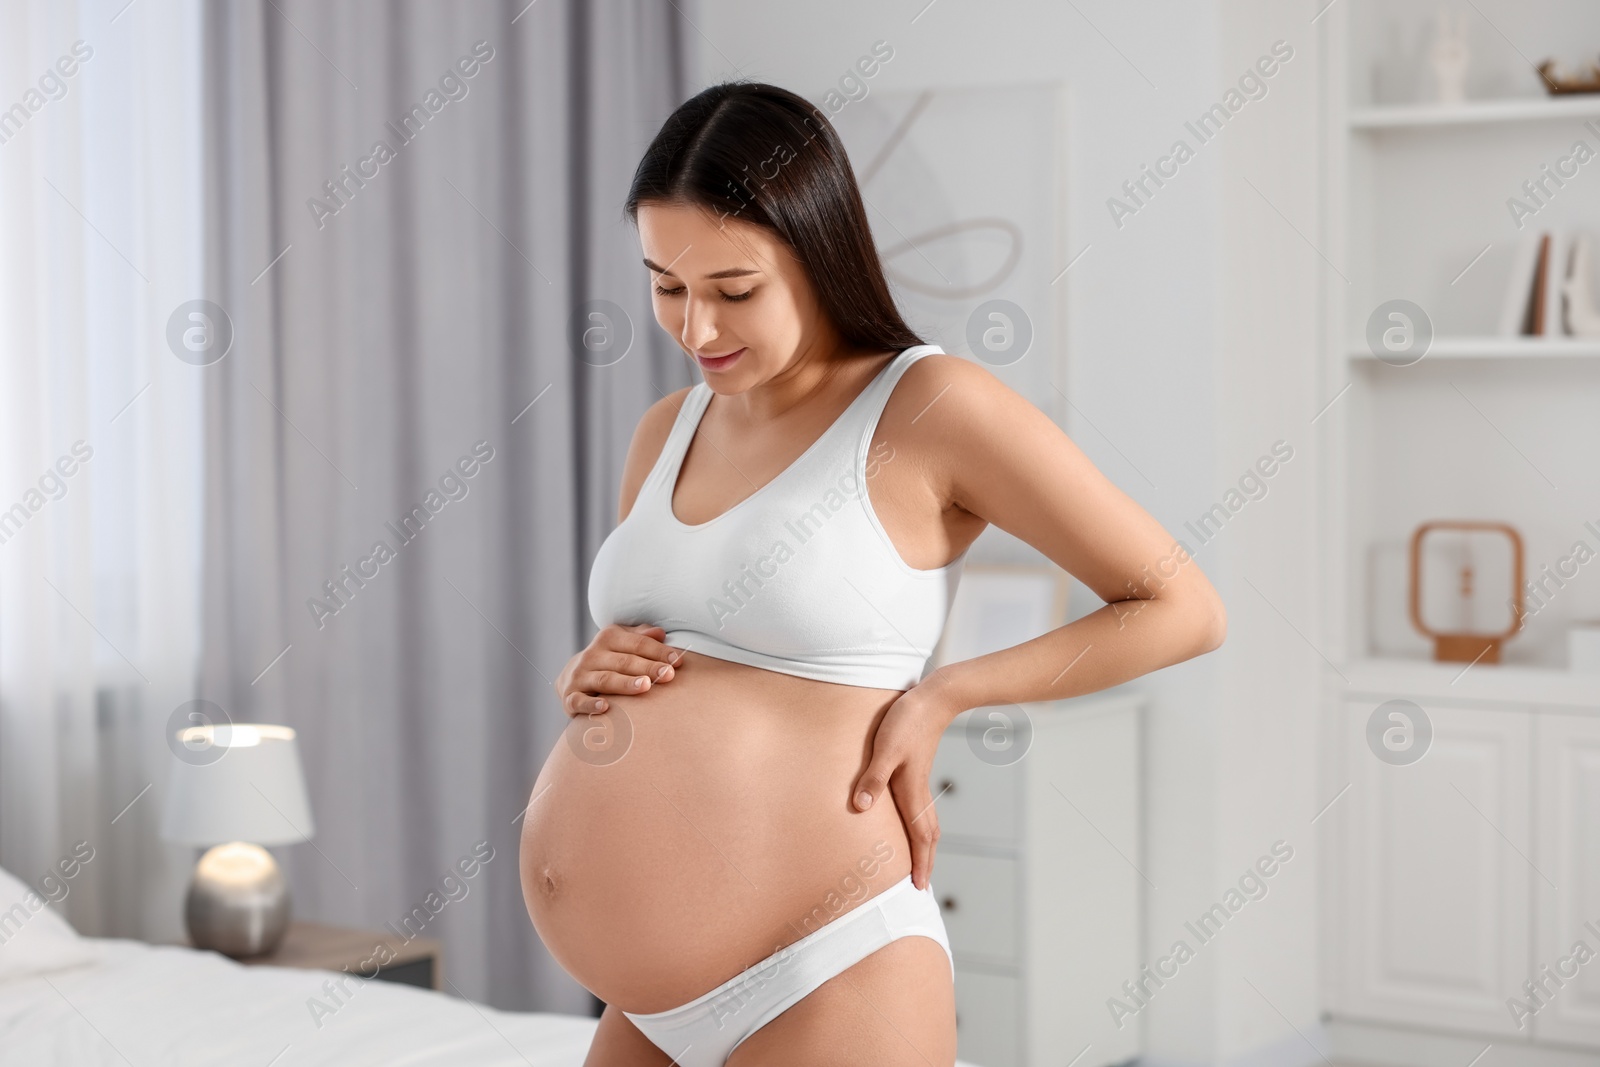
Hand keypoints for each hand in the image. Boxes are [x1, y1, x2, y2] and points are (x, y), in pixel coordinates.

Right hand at [557, 623, 681, 717]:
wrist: (571, 678)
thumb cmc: (609, 660)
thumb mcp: (623, 643)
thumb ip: (641, 637)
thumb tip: (661, 633)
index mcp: (608, 638)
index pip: (637, 643)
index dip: (659, 651)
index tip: (678, 661)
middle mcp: (592, 655)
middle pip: (624, 661)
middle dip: (648, 667)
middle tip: (668, 675)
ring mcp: (579, 676)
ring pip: (605, 679)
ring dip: (626, 683)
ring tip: (646, 686)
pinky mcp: (569, 697)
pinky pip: (579, 701)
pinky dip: (591, 705)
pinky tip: (605, 707)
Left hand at [850, 673, 964, 890]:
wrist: (933, 699)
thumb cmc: (907, 721)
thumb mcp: (885, 749)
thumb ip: (873, 778)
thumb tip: (861, 808)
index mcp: (912, 791)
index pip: (920, 836)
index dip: (920, 862)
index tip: (919, 887)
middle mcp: (919, 790)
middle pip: (928, 835)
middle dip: (926, 861)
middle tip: (921, 885)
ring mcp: (919, 780)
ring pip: (927, 821)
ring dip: (924, 845)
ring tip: (919, 861)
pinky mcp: (916, 770)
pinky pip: (921, 807)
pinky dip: (919, 824)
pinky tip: (909, 821)